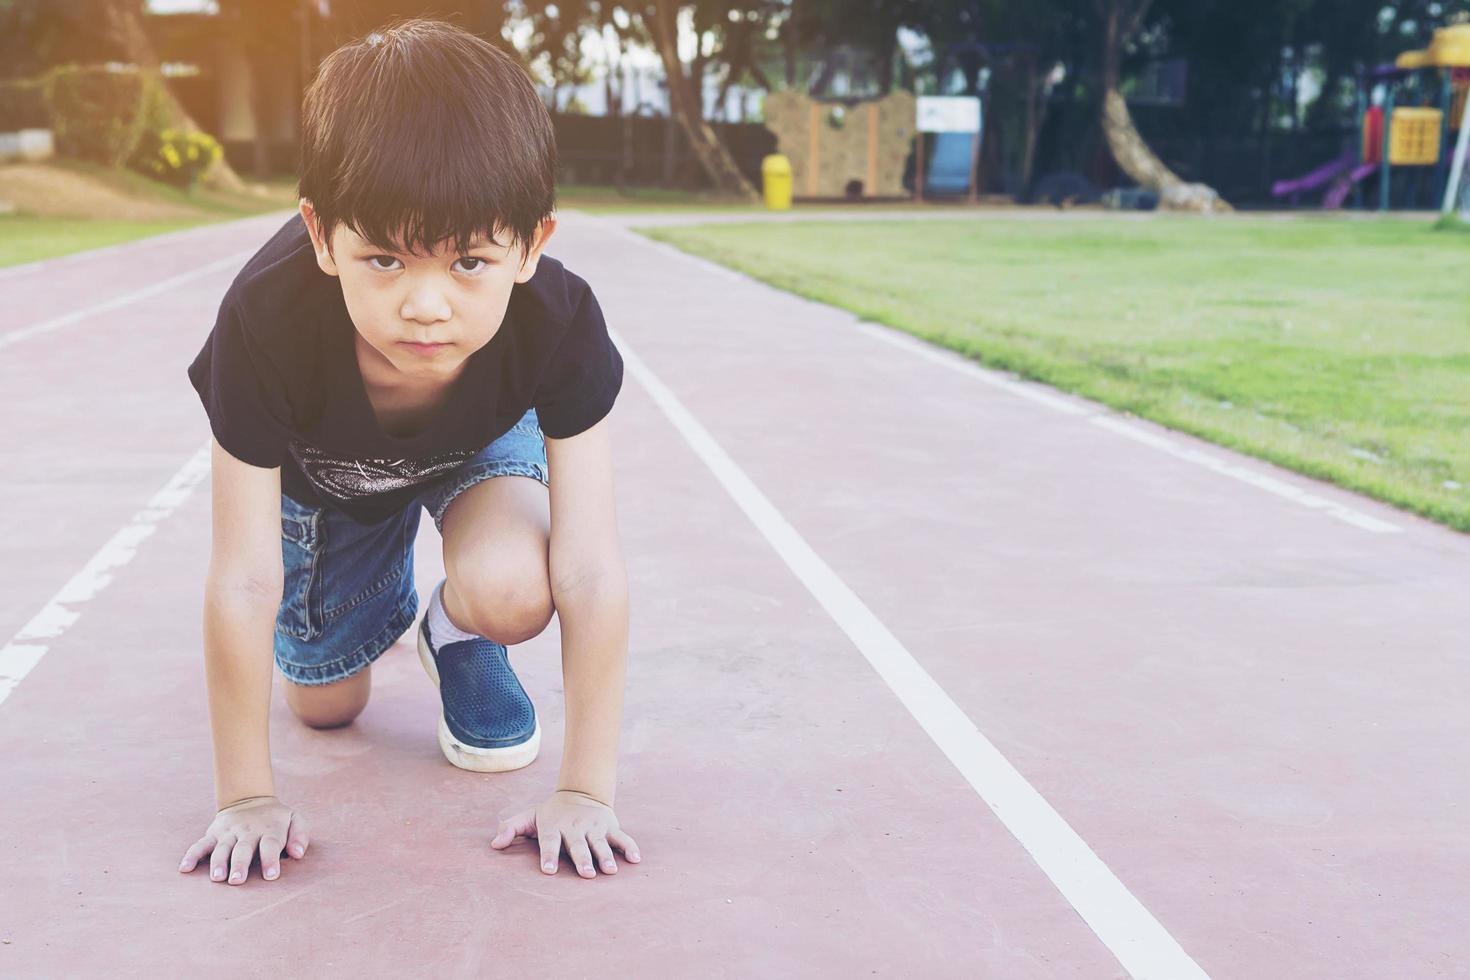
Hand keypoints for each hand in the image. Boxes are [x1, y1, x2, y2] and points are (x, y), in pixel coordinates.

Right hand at [178, 795, 309, 884]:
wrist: (250, 799)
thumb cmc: (276, 819)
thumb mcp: (294, 820)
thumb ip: (300, 835)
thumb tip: (298, 854)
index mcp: (269, 831)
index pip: (270, 845)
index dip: (271, 859)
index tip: (271, 875)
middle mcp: (247, 832)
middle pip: (243, 849)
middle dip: (240, 864)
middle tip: (237, 881)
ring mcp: (228, 833)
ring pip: (221, 848)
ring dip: (218, 863)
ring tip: (217, 878)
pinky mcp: (213, 834)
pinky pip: (200, 845)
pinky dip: (192, 855)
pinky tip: (185, 869)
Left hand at [490, 790, 640, 877]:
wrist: (581, 791)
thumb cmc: (552, 813)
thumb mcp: (530, 816)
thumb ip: (512, 828)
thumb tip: (494, 844)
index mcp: (554, 827)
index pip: (550, 842)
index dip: (548, 856)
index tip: (547, 871)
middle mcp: (575, 828)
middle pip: (579, 846)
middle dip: (583, 859)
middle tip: (586, 874)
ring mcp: (595, 827)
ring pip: (601, 844)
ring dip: (606, 857)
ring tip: (609, 871)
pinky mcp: (610, 826)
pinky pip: (622, 837)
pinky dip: (630, 847)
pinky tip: (636, 859)